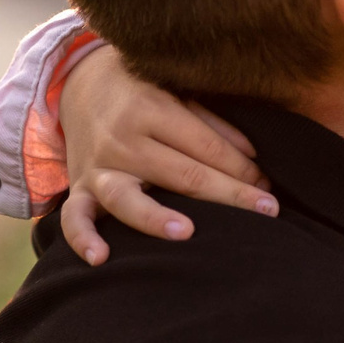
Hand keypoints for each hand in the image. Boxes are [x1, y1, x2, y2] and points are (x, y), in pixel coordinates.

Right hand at [59, 47, 275, 264]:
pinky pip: (74, 217)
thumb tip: (253, 158)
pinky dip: (83, 238)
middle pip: (182, 175)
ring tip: (186, 233)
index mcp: (152, 109)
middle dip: (229, 195)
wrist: (79, 83)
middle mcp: (123, 139)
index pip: (205, 146)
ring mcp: (98, 167)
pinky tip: (101, 259)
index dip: (242, 169)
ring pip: (126, 198)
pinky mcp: (78, 187)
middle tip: (269, 212)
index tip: (269, 188)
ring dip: (154, 216)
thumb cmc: (142, 91)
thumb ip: (212, 124)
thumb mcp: (177, 90)